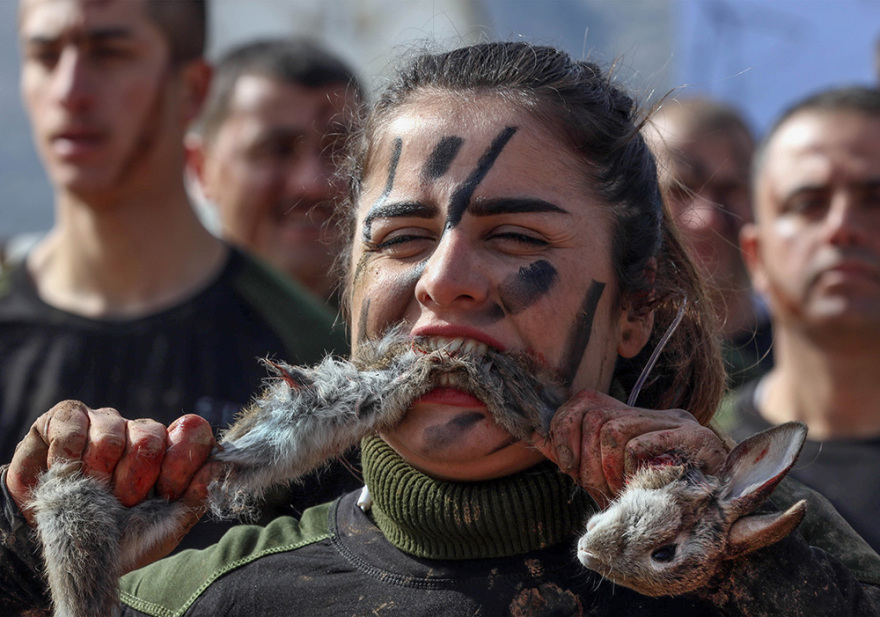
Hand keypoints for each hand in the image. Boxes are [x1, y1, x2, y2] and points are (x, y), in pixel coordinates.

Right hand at [6, 400, 217, 563]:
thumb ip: (196, 499)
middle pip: (151, 436)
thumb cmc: (117, 538)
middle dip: (136, 479)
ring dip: (98, 476)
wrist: (59, 549)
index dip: (183, 460)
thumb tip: (218, 467)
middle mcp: (139, 431)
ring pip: (111, 434)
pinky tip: (64, 474)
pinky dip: (69, 457)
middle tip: (121, 503)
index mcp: (169, 451)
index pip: (193, 430)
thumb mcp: (163, 528)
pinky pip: (73, 427)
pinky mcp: (63, 419)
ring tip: (88, 494)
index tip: (167, 492)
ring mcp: (102, 421)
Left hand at [532, 390, 727, 507]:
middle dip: (585, 462)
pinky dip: (630, 472)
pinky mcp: (697, 439)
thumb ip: (574, 456)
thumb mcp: (609, 478)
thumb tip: (534, 434)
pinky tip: (640, 490)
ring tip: (619, 493)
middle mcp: (657, 413)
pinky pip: (640, 445)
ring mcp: (680, 422)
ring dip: (606, 471)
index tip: (568, 469)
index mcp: (636, 417)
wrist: (717, 526)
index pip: (583, 400)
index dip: (563, 432)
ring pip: (613, 430)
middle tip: (599, 492)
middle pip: (594, 415)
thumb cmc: (656, 505)